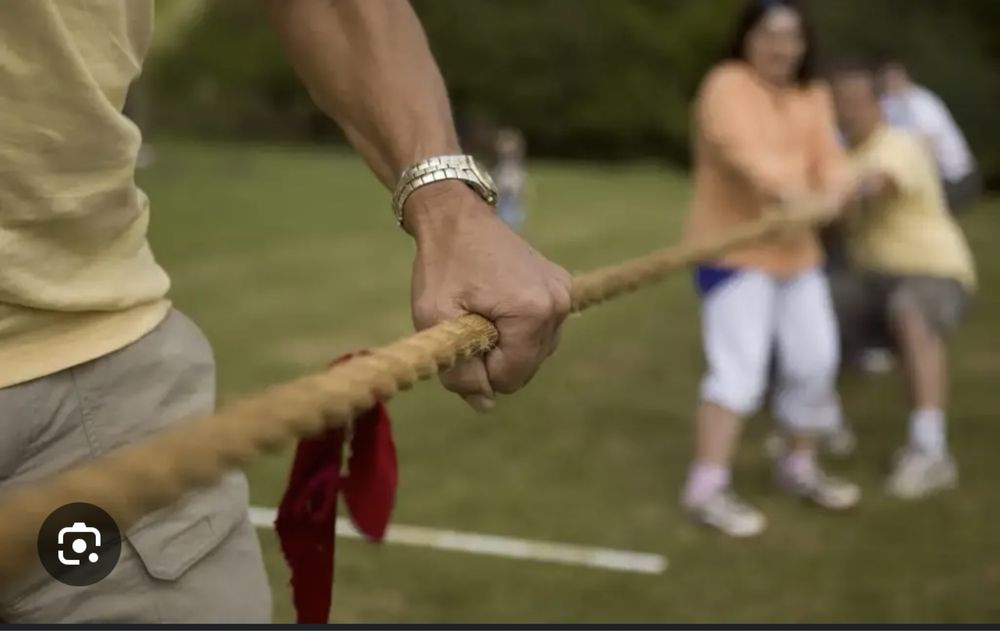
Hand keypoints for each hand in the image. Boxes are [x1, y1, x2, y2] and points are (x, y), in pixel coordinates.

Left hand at [406, 181, 571, 411]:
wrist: (455, 215)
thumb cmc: (441, 265)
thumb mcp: (436, 320)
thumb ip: (459, 371)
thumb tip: (484, 406)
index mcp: (533, 313)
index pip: (510, 378)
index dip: (479, 370)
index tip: (460, 336)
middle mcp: (559, 305)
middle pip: (525, 368)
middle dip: (493, 358)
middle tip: (467, 322)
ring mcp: (564, 294)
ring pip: (534, 352)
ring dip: (504, 345)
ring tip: (480, 310)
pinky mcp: (562, 287)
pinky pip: (540, 331)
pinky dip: (516, 329)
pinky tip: (495, 304)